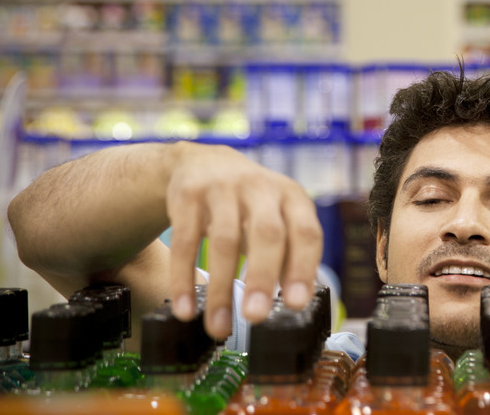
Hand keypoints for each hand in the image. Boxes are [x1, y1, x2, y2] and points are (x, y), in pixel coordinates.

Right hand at [166, 142, 322, 339]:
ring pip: (224, 241)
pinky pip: (185, 241)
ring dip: (221, 289)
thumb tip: (301, 301)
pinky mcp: (188, 195)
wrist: (203, 162)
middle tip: (256, 317)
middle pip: (266, 234)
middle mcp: (261, 189)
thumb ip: (291, 254)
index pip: (306, 233)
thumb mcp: (280, 217)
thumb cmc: (252, 204)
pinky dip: (183, 278)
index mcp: (292, 198)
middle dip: (262, 278)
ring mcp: (223, 188)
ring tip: (218, 327)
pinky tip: (186, 308)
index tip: (296, 304)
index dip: (303, 268)